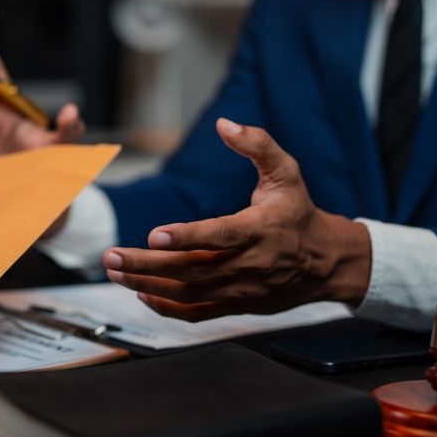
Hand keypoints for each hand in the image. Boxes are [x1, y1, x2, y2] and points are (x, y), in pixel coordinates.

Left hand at [103, 119, 370, 321]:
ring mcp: (240, 289)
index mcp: (260, 230)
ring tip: (115, 272)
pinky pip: (196, 313)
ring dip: (147, 284)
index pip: (219, 235)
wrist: (325, 262)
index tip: (153, 234)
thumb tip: (224, 124)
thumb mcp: (287, 172)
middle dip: (147, 264)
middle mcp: (248, 264)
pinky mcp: (235, 305)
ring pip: (187, 292)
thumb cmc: (298, 213)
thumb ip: (257, 145)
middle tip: (111, 256)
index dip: (186, 237)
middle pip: (190, 269)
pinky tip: (142, 293)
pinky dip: (166, 307)